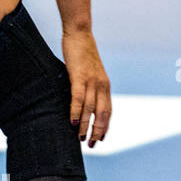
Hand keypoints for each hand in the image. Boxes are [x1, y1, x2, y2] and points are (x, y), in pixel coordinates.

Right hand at [62, 30, 110, 146]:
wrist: (80, 35)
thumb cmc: (82, 55)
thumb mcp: (87, 74)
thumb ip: (87, 87)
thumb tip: (81, 102)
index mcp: (105, 86)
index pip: (108, 111)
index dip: (105, 126)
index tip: (100, 139)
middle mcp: (102, 85)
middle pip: (103, 113)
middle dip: (97, 130)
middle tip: (91, 145)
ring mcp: (92, 81)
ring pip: (90, 108)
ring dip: (86, 125)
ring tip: (80, 138)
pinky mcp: (79, 76)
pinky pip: (79, 97)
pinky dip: (76, 111)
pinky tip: (72, 122)